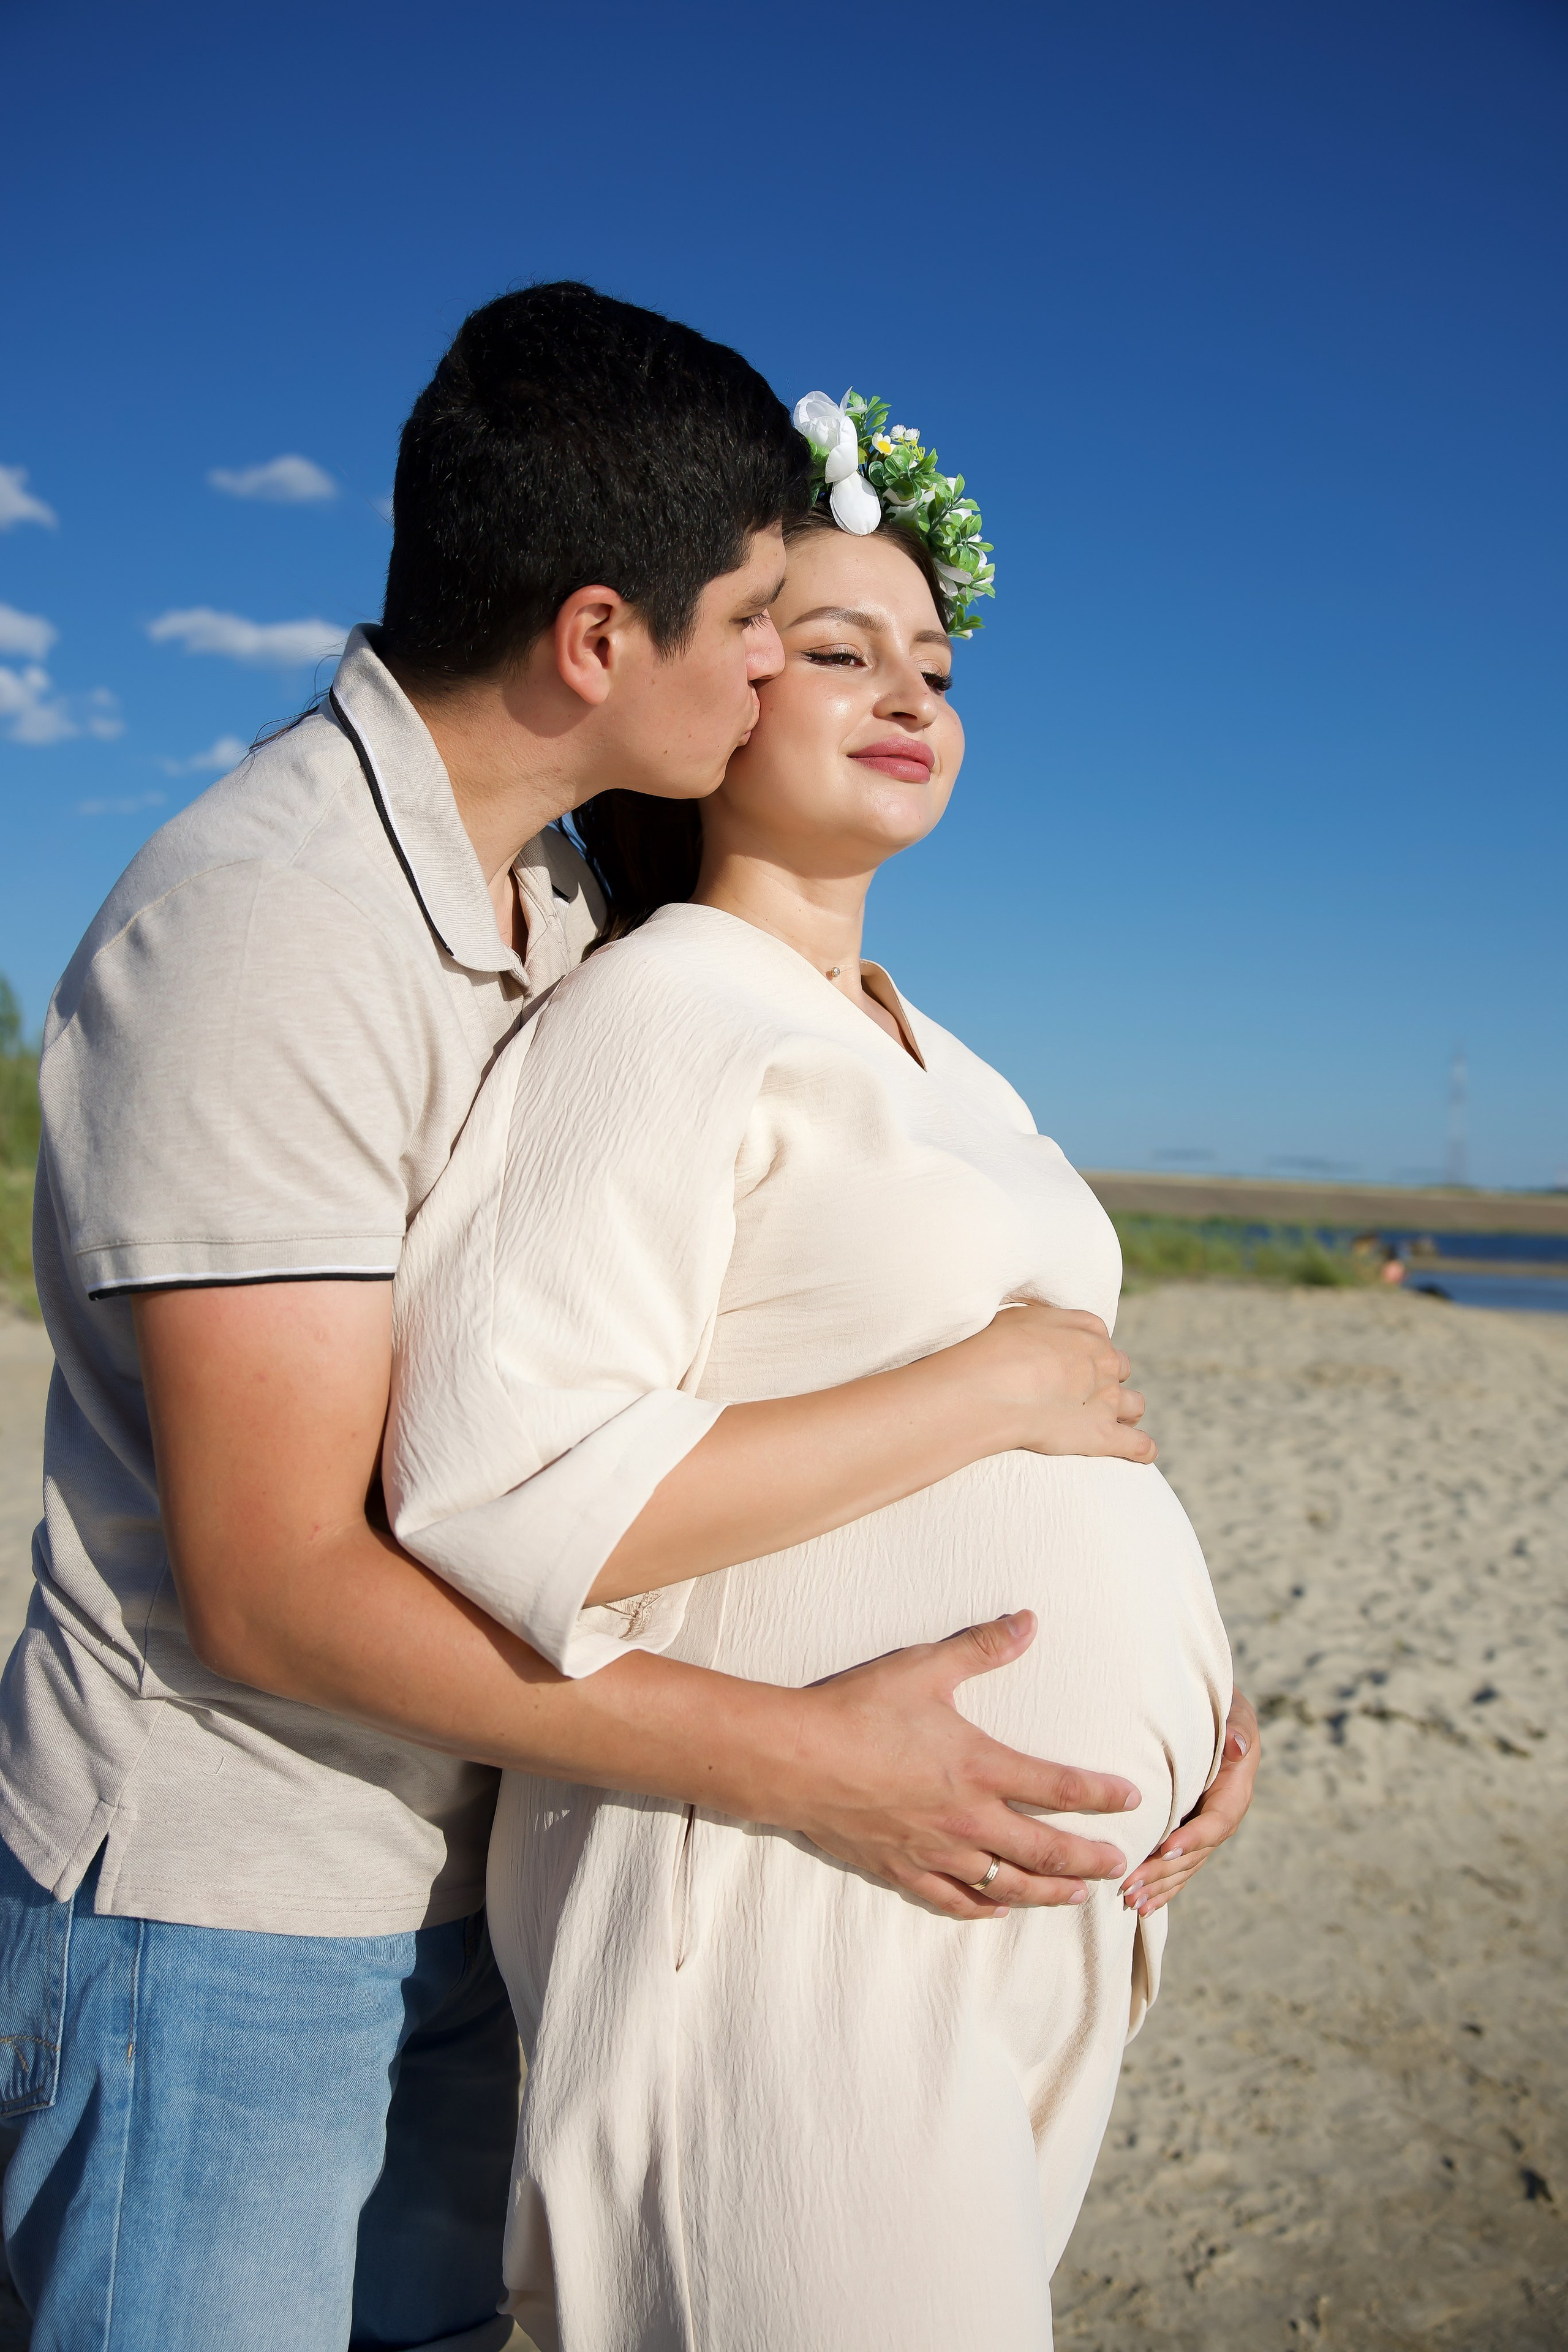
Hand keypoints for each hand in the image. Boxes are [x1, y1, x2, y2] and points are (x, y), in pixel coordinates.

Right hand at [784, 1611, 1141, 1920]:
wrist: (796, 1760)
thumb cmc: (859, 1709)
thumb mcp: (924, 1667)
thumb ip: (981, 1646)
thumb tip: (1029, 1621)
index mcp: (979, 1767)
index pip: (1059, 1787)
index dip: (1101, 1795)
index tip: (1133, 1800)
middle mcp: (967, 1818)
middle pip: (1043, 1851)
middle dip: (1086, 1861)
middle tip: (1118, 1866)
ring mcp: (934, 1850)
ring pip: (1005, 1885)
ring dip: (1046, 1893)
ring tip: (1076, 1898)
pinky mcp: (900, 1869)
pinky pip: (952, 1900)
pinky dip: (981, 1908)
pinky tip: (996, 1909)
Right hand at [954, 1304, 1155, 1463]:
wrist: (997, 1385)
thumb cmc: (998, 1348)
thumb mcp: (1021, 1317)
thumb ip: (1045, 1323)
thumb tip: (1044, 1331)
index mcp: (1088, 1331)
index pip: (1100, 1341)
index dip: (1087, 1355)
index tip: (1070, 1366)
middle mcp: (1105, 1362)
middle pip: (1120, 1370)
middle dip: (1108, 1381)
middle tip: (1084, 1395)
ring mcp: (1108, 1400)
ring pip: (1135, 1405)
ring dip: (1127, 1412)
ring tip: (1112, 1421)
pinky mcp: (1104, 1435)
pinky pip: (1139, 1445)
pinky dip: (1143, 1450)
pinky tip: (1142, 1454)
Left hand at [1120, 1691, 1259, 1917]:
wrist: (1217, 1719)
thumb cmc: (1221, 1711)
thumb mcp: (1234, 1714)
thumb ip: (1237, 1730)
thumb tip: (1238, 1746)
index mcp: (1235, 1793)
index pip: (1216, 1822)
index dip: (1193, 1838)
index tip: (1166, 1849)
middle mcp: (1222, 1818)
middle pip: (1195, 1854)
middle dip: (1164, 1872)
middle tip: (1132, 1887)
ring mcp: (1205, 1831)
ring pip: (1184, 1867)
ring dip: (1159, 1886)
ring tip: (1131, 1902)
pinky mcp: (1189, 1835)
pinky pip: (1179, 1867)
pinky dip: (1162, 1886)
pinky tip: (1142, 1906)